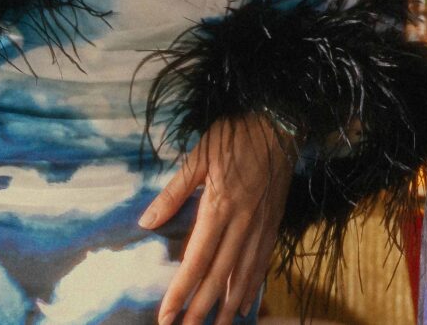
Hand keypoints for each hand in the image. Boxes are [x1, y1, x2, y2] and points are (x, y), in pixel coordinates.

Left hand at [138, 116, 294, 324]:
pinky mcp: (273, 223)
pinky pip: (262, 262)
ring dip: (227, 306)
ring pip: (243, 274)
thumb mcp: (200, 155)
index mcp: (220, 205)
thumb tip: (146, 221)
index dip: (181, 290)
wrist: (280, 122)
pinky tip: (243, 304)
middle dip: (201, 308)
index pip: (197, 258)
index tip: (166, 314)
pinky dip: (252, 286)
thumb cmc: (236, 134)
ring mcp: (261, 225)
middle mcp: (242, 222)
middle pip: (219, 275)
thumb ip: (174, 191)